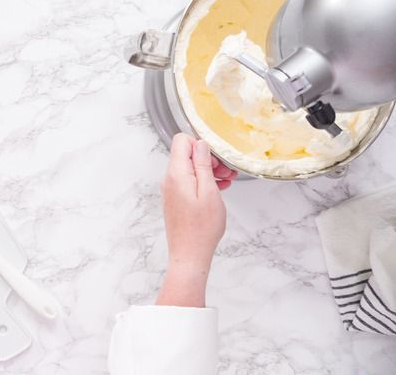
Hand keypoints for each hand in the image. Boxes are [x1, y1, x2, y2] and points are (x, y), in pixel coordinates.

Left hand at [156, 133, 236, 307]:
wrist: (189, 254)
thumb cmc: (201, 228)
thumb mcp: (209, 191)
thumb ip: (203, 164)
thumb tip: (200, 144)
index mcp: (176, 174)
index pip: (181, 141)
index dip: (201, 144)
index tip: (216, 158)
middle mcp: (169, 180)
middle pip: (186, 155)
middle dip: (208, 159)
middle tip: (226, 172)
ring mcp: (170, 190)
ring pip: (189, 169)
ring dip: (208, 171)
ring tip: (226, 181)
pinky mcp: (174, 199)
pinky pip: (187, 182)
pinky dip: (202, 182)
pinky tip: (218, 189)